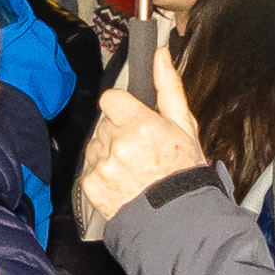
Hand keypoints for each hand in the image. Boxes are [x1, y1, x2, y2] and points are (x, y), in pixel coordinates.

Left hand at [74, 72, 204, 228]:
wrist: (177, 219)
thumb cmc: (184, 173)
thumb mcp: (184, 126)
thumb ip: (168, 87)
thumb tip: (160, 55)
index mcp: (141, 124)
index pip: (110, 99)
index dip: (122, 109)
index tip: (134, 121)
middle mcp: (119, 143)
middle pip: (104, 123)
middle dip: (119, 133)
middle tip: (141, 151)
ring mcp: (104, 165)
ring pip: (95, 146)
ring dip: (109, 153)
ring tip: (133, 170)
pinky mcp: (92, 185)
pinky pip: (90, 169)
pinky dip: (102, 175)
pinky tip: (123, 183)